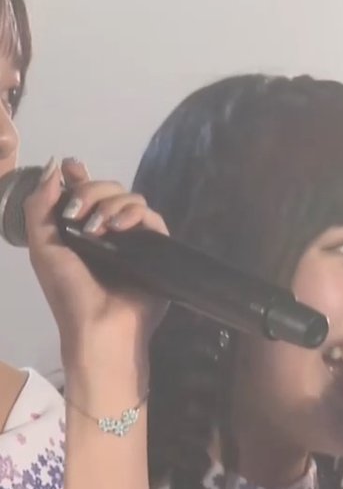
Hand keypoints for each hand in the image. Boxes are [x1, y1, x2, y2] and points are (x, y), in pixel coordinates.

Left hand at [24, 158, 168, 357]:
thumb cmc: (68, 291)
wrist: (99, 323)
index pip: (83, 190)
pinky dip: (134, 213)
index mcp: (80, 228)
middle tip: (77, 213)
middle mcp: (108, 229)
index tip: (71, 166)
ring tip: (100, 228)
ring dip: (110, 204)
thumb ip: (40, 205)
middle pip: (107, 187)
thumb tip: (58, 165)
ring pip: (130, 197)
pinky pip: (150, 214)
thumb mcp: (43, 247)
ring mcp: (134, 236)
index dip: (78, 175)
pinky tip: (120, 227)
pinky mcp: (156, 244)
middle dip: (90, 191)